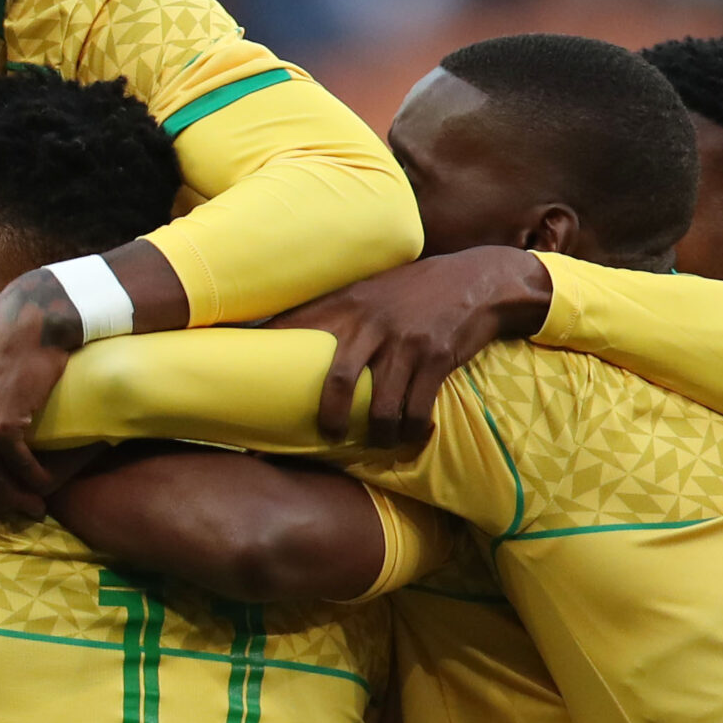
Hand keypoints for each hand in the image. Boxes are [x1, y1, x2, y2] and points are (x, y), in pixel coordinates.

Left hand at [267, 246, 552, 445]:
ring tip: (379, 442)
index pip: (295, 329)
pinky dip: (414, 429)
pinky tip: (415, 434)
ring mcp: (404, 341)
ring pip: (381, 405)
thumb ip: (333, 310)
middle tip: (324, 435)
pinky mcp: (436, 357)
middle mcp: (371, 321)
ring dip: (378, 433)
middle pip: (337, 379)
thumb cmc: (414, 291)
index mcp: (346, 303)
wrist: (478, 280)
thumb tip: (282, 336)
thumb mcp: (369, 290)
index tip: (245, 387)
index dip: (266, 358)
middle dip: (327, 416)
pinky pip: (417, 407)